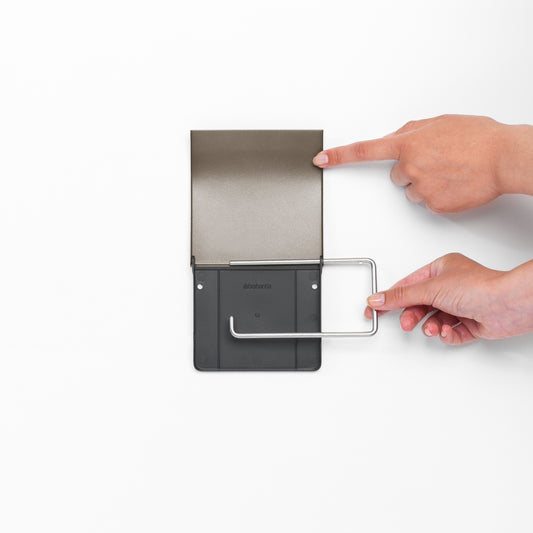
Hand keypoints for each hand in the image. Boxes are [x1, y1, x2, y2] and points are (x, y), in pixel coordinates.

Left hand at [313, 115, 532, 212]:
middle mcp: (409, 167)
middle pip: (396, 175)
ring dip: (425, 184)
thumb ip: (412, 130)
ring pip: (411, 191)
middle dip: (411, 170)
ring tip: (449, 172)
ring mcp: (420, 188)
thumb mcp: (441, 123)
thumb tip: (397, 136)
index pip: (364, 151)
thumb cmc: (478, 138)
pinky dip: (437, 195)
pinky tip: (453, 184)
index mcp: (408, 143)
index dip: (339, 156)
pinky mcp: (433, 205)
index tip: (321, 159)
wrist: (503, 158)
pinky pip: (426, 202)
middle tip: (436, 162)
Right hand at [364, 253, 532, 344]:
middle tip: (407, 323)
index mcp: (440, 269)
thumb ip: (401, 296)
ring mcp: (460, 304)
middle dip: (413, 316)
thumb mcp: (430, 288)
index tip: (374, 309)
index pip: (407, 285)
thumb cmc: (479, 287)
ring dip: (431, 326)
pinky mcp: (471, 322)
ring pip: (434, 319)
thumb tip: (378, 299)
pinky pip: (450, 331)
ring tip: (433, 328)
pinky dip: (447, 334)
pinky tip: (449, 331)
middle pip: (419, 304)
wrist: (508, 304)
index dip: (389, 298)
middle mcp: (450, 286)